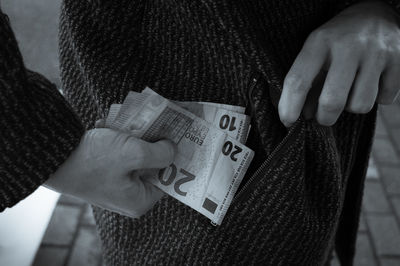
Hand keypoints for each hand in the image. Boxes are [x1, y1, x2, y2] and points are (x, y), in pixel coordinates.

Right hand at [45, 128, 176, 217]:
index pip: (169, 179)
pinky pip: (120, 153)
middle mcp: (128, 196)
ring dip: (133, 137)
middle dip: (151, 143)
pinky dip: (117, 139)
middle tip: (155, 123)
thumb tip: (172, 148)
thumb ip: (160, 153)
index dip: (175, 158)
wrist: (52, 156)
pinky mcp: (104, 172)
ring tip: (124, 124)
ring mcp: (115, 184)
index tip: (179, 137)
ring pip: (136, 155)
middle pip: (152, 165)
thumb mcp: (133, 153)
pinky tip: (108, 127)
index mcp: (139, 201)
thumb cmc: (93, 159)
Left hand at [279, 0, 399, 126]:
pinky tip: (373, 82)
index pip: (298, 81)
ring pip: (359, 105)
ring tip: (351, 91)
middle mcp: (347, 46)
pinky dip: (377, 97)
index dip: (289, 107)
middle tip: (323, 117)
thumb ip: (309, 84)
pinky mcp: (399, 60)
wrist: (375, 13)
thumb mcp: (316, 53)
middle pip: (331, 101)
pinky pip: (384, 99)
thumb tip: (305, 116)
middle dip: (325, 118)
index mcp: (320, 42)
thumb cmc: (338, 41)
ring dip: (352, 106)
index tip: (287, 122)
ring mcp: (376, 52)